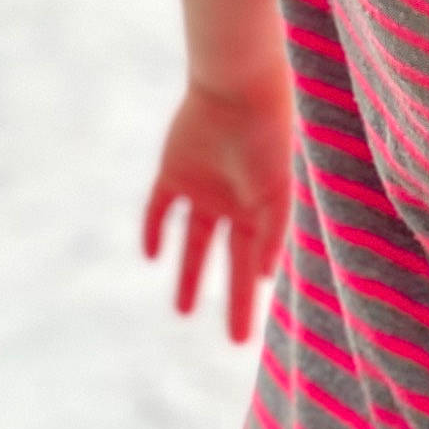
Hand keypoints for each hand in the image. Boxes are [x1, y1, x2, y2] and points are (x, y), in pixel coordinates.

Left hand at [141, 58, 293, 341]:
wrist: (237, 88)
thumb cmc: (266, 136)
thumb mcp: (276, 190)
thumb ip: (272, 231)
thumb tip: (266, 275)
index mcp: (260, 209)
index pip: (252, 267)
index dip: (247, 301)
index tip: (241, 341)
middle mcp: (233, 204)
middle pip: (228, 262)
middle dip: (232, 300)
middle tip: (236, 341)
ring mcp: (203, 189)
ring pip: (193, 242)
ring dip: (188, 275)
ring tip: (183, 311)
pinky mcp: (174, 172)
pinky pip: (161, 209)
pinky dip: (155, 230)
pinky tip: (153, 255)